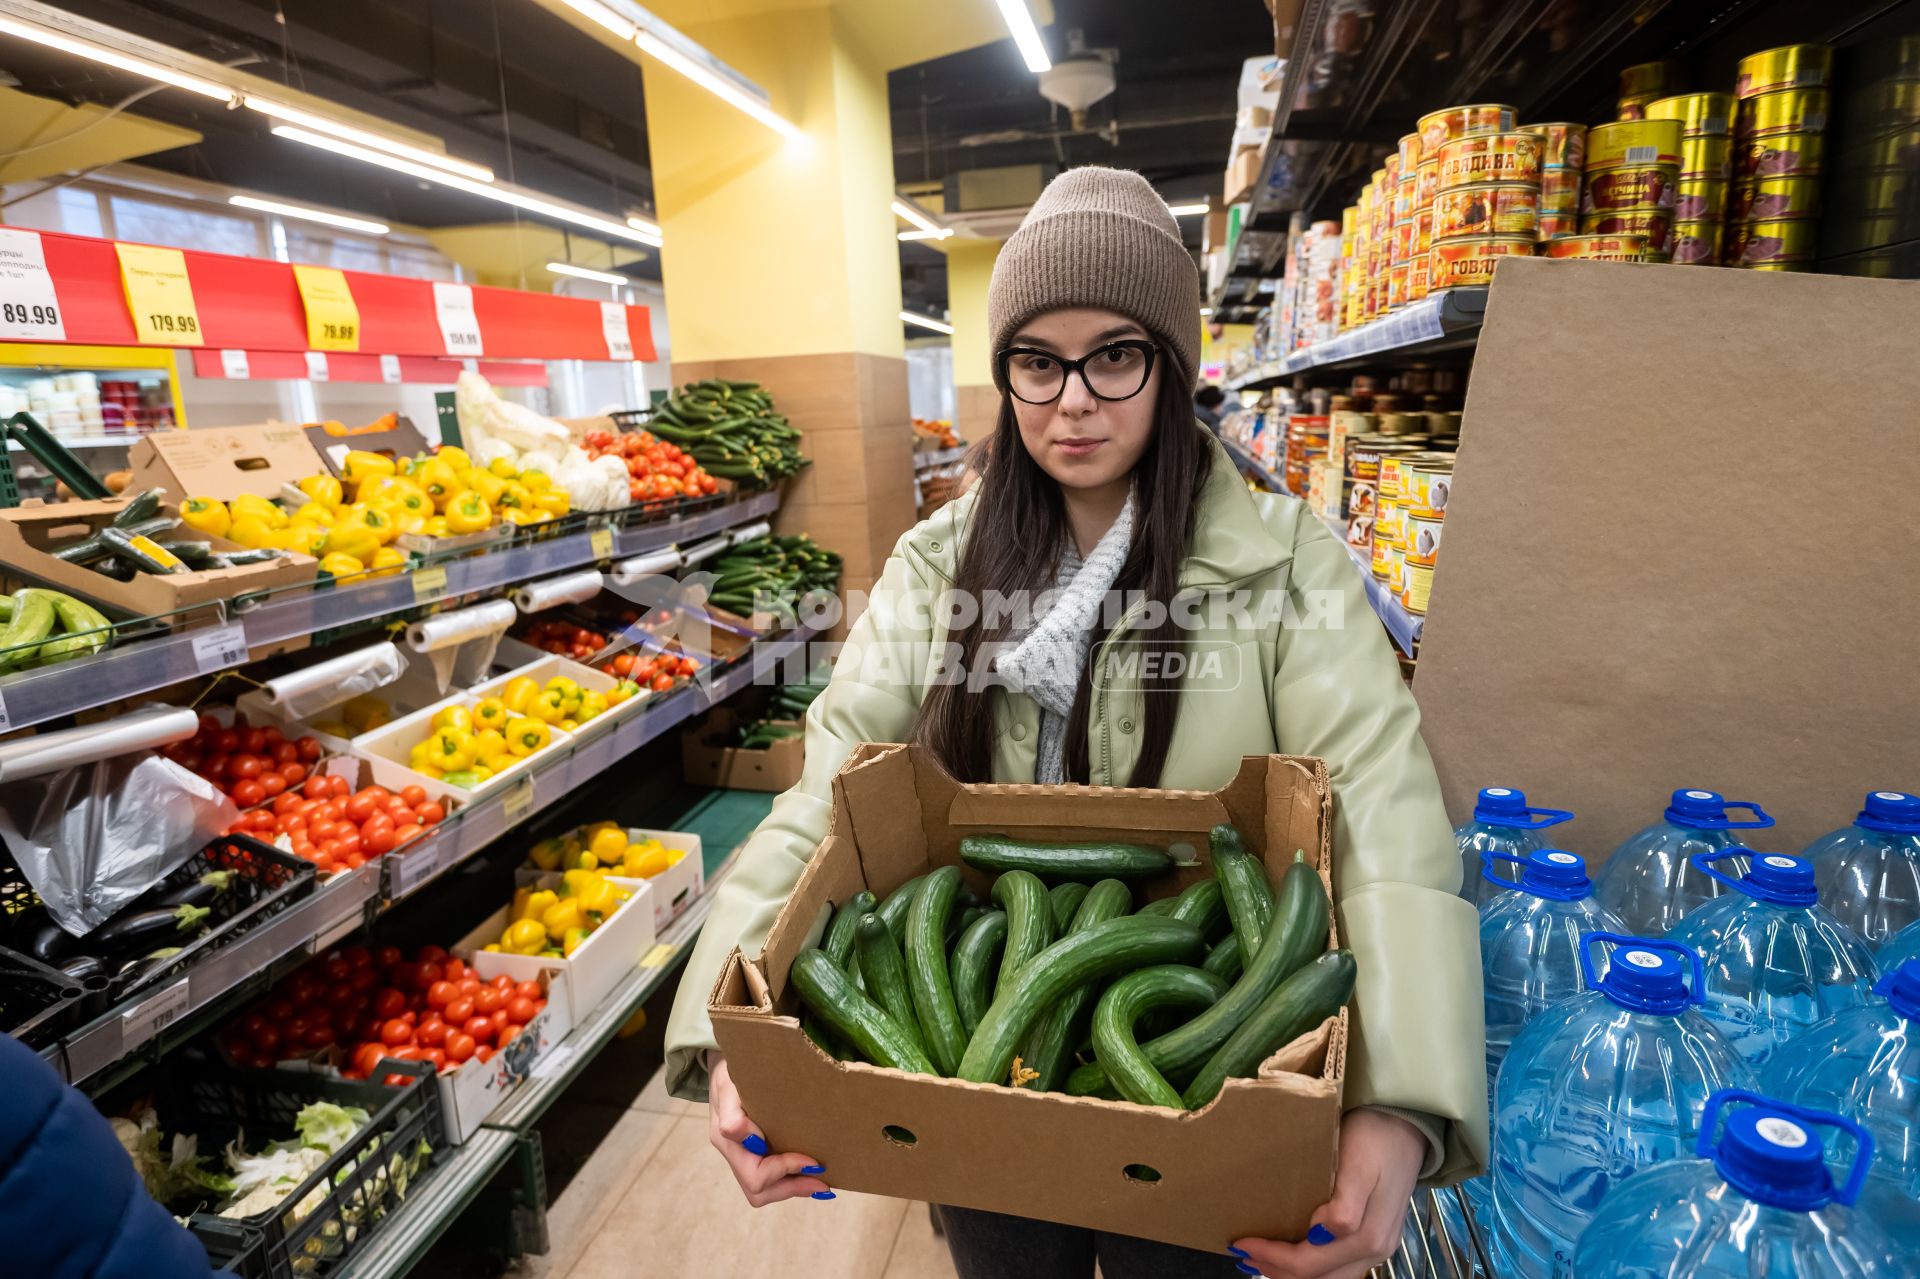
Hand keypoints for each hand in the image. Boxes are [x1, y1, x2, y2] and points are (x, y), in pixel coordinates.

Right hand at [706, 1055, 833, 1205]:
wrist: (725, 1065)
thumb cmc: (732, 1071)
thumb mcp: (729, 1083)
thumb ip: (733, 1113)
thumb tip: (746, 1138)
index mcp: (726, 1138)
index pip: (755, 1173)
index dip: (785, 1170)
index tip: (813, 1161)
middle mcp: (732, 1152)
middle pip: (757, 1190)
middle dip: (792, 1188)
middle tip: (824, 1183)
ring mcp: (739, 1155)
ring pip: (760, 1192)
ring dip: (791, 1190)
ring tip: (819, 1183)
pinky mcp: (750, 1154)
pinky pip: (766, 1182)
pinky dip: (788, 1183)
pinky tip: (808, 1176)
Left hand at [1230, 1109, 1424, 1277]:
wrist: (1408, 1122)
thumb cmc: (1377, 1138)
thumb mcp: (1358, 1166)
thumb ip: (1344, 1208)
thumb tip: (1319, 1235)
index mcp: (1368, 1236)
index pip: (1309, 1264)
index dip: (1272, 1257)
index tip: (1242, 1242)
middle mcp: (1375, 1250)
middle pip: (1318, 1277)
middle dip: (1277, 1269)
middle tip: (1243, 1252)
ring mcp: (1378, 1247)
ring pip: (1329, 1277)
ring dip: (1293, 1272)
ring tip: (1262, 1257)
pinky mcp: (1377, 1238)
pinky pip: (1340, 1266)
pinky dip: (1313, 1266)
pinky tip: (1295, 1251)